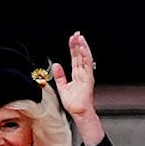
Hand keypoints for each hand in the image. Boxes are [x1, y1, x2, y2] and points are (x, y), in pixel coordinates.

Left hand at [52, 31, 104, 145]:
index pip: (75, 58)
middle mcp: (83, 73)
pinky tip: (83, 49)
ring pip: (85, 58)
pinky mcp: (88, 79)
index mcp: (77, 74)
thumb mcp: (62, 86)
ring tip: (79, 38)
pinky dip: (85, 56)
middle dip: (78, 44)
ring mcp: (86, 75)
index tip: (71, 39)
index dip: (73, 48)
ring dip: (82, 47)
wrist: (77, 111)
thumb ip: (59, 75)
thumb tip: (56, 65)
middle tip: (76, 34)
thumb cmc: (72, 102)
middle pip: (80, 56)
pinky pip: (87, 65)